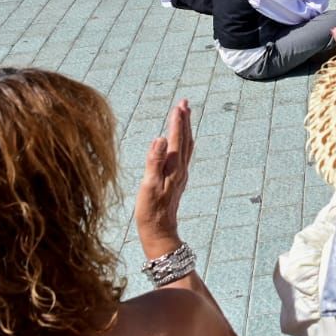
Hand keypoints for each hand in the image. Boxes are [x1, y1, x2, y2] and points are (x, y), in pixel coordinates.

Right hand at [135, 100, 193, 258]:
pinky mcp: (177, 180)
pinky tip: (180, 142)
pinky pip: (183, 154)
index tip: (178, 105)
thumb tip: (160, 138)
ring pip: (186, 146)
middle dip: (184, 120)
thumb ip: (154, 161)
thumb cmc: (151, 211)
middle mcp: (181, 169)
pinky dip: (183, 142)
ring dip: (185, 129)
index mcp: (174, 168)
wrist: (160, 232)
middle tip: (184, 102)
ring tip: (184, 115)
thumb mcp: (148, 186)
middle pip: (185, 140)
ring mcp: (180, 175)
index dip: (177, 122)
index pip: (177, 139)